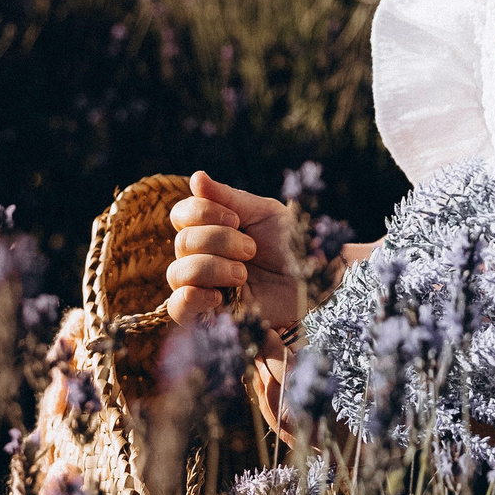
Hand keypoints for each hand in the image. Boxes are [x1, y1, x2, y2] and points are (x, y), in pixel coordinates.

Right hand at [164, 171, 302, 337]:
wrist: (317, 284)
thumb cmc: (294, 245)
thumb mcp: (266, 214)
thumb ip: (229, 198)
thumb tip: (196, 178)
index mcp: (213, 228)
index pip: (181, 215)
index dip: (201, 212)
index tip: (236, 219)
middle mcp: (202, 256)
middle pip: (182, 242)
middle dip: (218, 241)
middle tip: (251, 250)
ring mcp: (203, 286)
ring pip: (177, 273)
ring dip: (211, 268)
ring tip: (243, 275)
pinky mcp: (209, 317)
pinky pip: (177, 309)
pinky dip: (190, 299)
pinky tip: (217, 297)